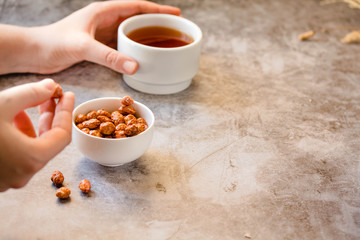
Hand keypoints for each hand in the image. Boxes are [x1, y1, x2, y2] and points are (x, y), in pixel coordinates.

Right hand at [0, 79, 74, 190]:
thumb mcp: (2, 103)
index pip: (63, 134)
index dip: (66, 112)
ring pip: (31, 147)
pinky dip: (18, 135)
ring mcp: (9, 178)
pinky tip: (9, 118)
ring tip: (23, 104)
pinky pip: (17, 154)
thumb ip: (32, 94)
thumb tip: (51, 87)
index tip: (67, 94)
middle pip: (48, 141)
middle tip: (50, 95)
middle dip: (50, 115)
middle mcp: (23, 173)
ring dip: (32, 124)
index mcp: (31, 158)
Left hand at [31, 1, 180, 73]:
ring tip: (161, 43)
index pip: (136, 6)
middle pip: (136, 18)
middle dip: (155, 22)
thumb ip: (109, 57)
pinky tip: (140, 55)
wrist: (34, 51)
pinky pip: (121, 44)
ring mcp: (101, 32)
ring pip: (130, 31)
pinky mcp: (97, 45)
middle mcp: (104, 19)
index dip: (157, 9)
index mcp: (103, 11)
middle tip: (173, 30)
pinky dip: (133, 48)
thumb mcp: (84, 47)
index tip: (175, 14)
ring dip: (145, 36)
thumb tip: (136, 66)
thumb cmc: (53, 42)